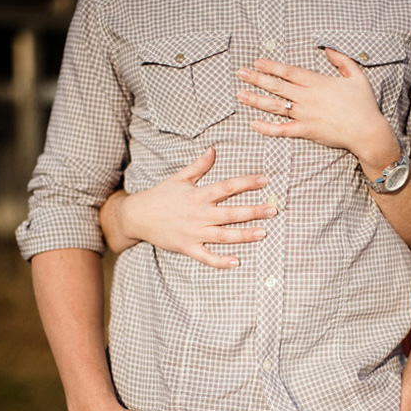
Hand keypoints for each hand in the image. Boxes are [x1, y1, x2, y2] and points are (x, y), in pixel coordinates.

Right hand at [103, 147, 277, 267]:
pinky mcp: (187, 247)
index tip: (265, 180)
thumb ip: (199, 166)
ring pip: (223, 236)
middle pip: (230, 213)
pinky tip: (237, 261)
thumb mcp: (180, 178)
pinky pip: (206, 257)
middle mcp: (198, 214)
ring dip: (244, 235)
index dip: (247, 183)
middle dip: (253, 211)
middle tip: (273, 209)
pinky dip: (221, 261)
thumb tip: (213, 149)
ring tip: (263, 233)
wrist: (137, 216)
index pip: (227, 187)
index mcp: (198, 195)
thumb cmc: (161, 195)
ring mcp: (193, 232)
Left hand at [236, 49, 400, 172]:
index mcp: (317, 82)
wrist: (367, 131)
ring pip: (275, 106)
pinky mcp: (306, 131)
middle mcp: (307, 97)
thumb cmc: (363, 104)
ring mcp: (305, 115)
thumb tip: (328, 49)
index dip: (271, 66)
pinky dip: (267, 128)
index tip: (257, 62)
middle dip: (257, 78)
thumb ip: (342, 61)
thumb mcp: (356, 76)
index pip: (288, 71)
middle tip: (240, 73)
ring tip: (240, 95)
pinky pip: (282, 130)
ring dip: (256, 100)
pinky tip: (254, 124)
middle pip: (276, 86)